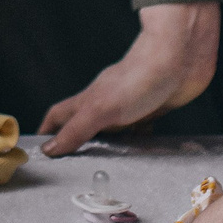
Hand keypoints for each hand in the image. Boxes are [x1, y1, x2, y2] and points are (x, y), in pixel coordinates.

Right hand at [39, 2, 218, 155]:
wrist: (181, 55)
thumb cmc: (140, 76)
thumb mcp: (101, 109)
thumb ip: (76, 130)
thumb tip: (49, 149)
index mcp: (90, 100)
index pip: (60, 115)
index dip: (48, 131)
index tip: (41, 150)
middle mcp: (108, 101)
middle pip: (85, 123)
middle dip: (77, 143)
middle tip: (73, 167)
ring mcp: (132, 104)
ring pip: (114, 128)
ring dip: (110, 145)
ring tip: (108, 167)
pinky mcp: (155, 106)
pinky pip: (142, 127)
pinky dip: (140, 140)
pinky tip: (143, 151)